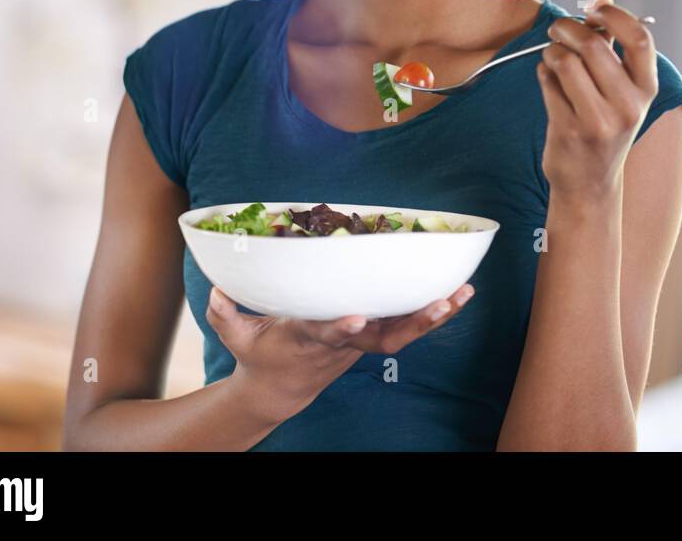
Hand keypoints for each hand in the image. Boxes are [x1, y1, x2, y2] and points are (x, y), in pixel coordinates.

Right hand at [207, 282, 473, 424]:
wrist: (280, 389)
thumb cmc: (259, 354)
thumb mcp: (236, 337)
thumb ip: (225, 314)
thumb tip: (217, 291)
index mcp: (308, 338)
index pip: (327, 334)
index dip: (341, 327)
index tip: (357, 318)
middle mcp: (343, 343)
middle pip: (384, 337)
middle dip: (414, 322)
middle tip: (442, 304)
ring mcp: (362, 342)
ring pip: (404, 332)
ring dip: (435, 314)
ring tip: (464, 293)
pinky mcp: (373, 337)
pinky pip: (408, 325)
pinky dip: (435, 311)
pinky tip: (460, 293)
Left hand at [536, 0, 658, 199]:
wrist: (591, 183)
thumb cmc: (604, 125)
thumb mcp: (620, 90)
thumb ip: (612, 44)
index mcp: (647, 89)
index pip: (639, 39)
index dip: (614, 15)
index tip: (594, 9)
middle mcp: (628, 105)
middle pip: (593, 45)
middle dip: (567, 28)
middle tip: (558, 29)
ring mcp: (599, 121)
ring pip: (565, 61)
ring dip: (552, 51)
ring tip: (552, 57)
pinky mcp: (569, 130)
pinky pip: (548, 82)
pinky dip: (543, 73)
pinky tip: (549, 81)